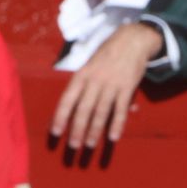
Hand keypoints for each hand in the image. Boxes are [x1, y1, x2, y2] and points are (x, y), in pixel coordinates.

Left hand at [52, 21, 160, 154]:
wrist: (131, 41)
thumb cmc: (108, 55)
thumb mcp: (92, 67)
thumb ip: (89, 87)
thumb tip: (88, 105)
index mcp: (82, 76)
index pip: (67, 99)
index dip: (60, 117)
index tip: (55, 133)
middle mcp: (94, 81)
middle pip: (83, 110)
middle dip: (76, 130)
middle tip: (73, 147)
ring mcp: (111, 85)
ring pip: (100, 112)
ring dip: (94, 131)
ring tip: (89, 146)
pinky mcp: (127, 88)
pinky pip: (120, 110)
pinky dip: (117, 124)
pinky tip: (112, 138)